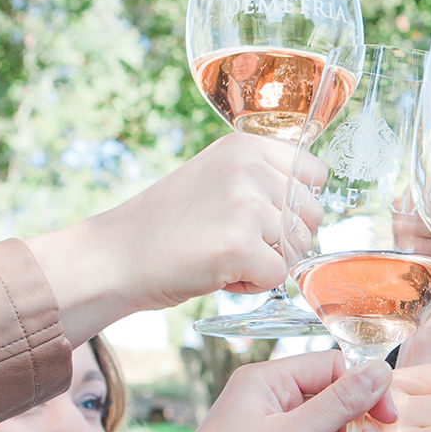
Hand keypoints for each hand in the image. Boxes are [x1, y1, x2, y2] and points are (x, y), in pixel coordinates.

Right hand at [29, 133, 324, 342]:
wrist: (114, 256)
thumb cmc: (168, 226)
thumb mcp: (217, 178)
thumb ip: (262, 179)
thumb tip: (316, 202)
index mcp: (247, 146)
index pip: (314, 174)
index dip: (295, 205)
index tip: (262, 217)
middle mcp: (250, 168)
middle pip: (312, 216)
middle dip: (283, 240)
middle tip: (235, 242)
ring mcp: (246, 205)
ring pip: (299, 249)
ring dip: (266, 263)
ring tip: (222, 256)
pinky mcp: (241, 245)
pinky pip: (279, 277)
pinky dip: (253, 285)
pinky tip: (219, 274)